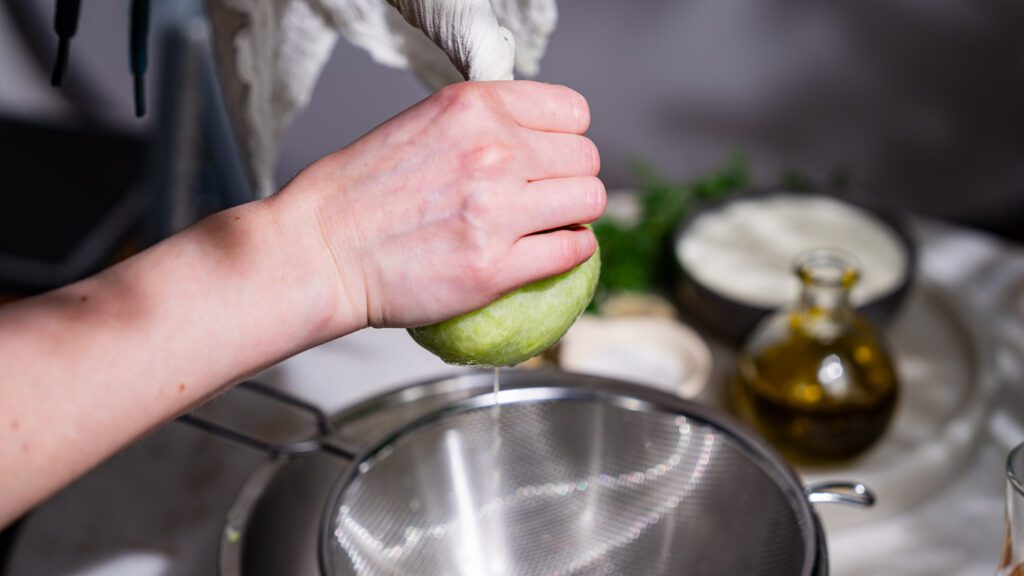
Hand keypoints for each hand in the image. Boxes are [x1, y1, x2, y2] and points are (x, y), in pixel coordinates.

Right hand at [277, 80, 604, 330]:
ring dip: (575, 215)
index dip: (566, 137)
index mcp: (475, 108)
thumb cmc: (361, 191)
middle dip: (572, 178)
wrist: (320, 252)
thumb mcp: (423, 123)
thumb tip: (535, 137)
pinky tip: (547, 252)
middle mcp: (493, 152)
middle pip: (586, 159)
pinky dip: (571, 252)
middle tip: (546, 196)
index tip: (551, 156)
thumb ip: (482, 124)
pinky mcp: (495, 268)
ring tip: (547, 224)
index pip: (571, 112)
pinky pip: (573, 252)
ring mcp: (497, 211)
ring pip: (590, 203)